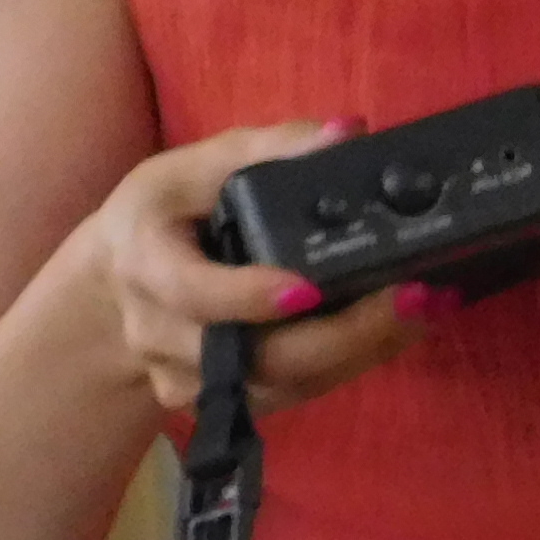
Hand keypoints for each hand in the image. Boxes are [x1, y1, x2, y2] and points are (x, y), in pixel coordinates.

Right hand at [82, 122, 428, 422]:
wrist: (113, 295)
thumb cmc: (161, 218)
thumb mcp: (192, 168)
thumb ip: (269, 148)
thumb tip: (350, 134)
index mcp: (146, 267)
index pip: (195, 295)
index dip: (248, 298)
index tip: (308, 289)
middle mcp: (164, 337)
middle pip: (258, 357)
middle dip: (345, 335)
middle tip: (416, 298)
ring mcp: (191, 382)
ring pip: (286, 384)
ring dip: (363, 351)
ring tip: (427, 308)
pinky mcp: (221, 405)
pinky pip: (292, 394)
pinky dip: (348, 364)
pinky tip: (396, 331)